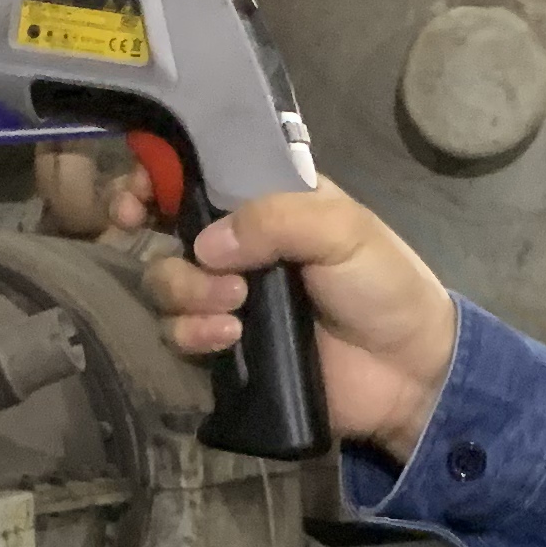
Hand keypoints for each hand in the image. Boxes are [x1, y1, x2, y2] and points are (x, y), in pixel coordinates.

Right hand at [118, 178, 460, 461]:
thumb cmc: (383, 284)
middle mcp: (236, 246)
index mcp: (264, 202)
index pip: (192, 175)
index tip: (139, 193)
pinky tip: (229, 337)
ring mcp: (226, 298)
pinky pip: (179, 336)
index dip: (154, 176)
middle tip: (180, 250)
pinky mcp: (224, 349)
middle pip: (162, 229)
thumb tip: (205, 244)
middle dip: (157, 236)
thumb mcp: (342, 229)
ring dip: (188, 291)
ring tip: (235, 306)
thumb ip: (275, 219)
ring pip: (165, 284)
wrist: (406, 372)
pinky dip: (194, 333)